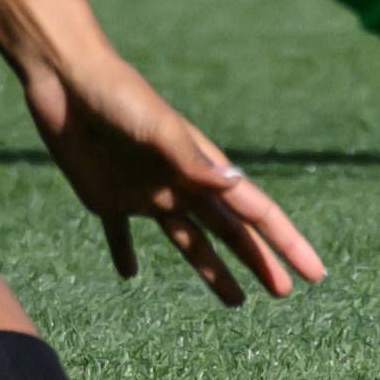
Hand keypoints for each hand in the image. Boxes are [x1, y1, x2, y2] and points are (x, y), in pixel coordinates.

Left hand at [16, 48, 319, 304]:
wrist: (65, 78)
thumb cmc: (117, 96)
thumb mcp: (157, 126)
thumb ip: (192, 159)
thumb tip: (237, 186)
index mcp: (200, 167)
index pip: (255, 212)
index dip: (286, 243)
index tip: (314, 273)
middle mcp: (179, 184)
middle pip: (229, 232)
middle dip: (258, 261)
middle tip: (283, 294)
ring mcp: (145, 193)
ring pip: (188, 241)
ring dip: (211, 270)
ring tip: (235, 301)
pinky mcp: (106, 198)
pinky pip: (118, 234)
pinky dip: (124, 253)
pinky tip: (128, 275)